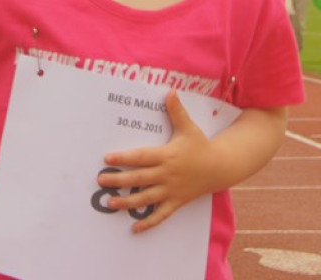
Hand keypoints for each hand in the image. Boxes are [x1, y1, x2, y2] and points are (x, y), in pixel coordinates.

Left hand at [98, 91, 215, 233]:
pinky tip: (133, 229)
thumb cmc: (200, 146)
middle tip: (100, 180)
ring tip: (110, 203)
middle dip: (119, 180)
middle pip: (139, 179)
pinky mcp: (176, 202)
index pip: (142, 157)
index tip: (107, 158)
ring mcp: (171, 190)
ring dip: (127, 202)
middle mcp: (167, 174)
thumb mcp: (188, 127)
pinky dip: (148, 223)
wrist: (220, 167)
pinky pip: (160, 215)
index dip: (124, 158)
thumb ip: (176, 111)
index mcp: (167, 155)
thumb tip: (170, 91)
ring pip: (146, 199)